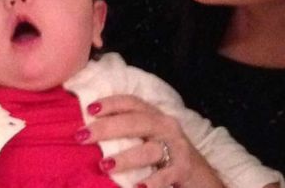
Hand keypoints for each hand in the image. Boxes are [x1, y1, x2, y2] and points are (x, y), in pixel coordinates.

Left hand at [80, 95, 224, 187]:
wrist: (202, 177)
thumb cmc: (165, 155)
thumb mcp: (148, 137)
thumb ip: (125, 131)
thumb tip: (86, 132)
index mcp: (154, 116)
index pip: (131, 103)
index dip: (110, 103)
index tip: (89, 109)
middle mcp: (166, 127)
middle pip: (136, 122)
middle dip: (107, 128)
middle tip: (82, 136)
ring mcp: (177, 148)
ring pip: (150, 149)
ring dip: (126, 158)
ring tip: (105, 165)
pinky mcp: (184, 169)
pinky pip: (166, 175)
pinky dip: (152, 182)